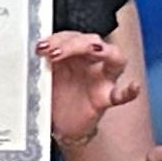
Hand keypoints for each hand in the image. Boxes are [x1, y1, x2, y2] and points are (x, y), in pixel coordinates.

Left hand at [41, 31, 135, 148]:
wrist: (62, 124)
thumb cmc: (56, 96)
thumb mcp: (45, 76)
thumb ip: (41, 63)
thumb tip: (29, 50)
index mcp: (75, 55)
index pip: (73, 36)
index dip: (58, 37)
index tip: (41, 45)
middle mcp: (91, 63)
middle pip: (92, 42)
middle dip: (74, 42)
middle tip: (54, 51)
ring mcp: (101, 80)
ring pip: (114, 59)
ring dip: (102, 51)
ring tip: (91, 49)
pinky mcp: (105, 99)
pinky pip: (122, 94)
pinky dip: (129, 91)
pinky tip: (133, 87)